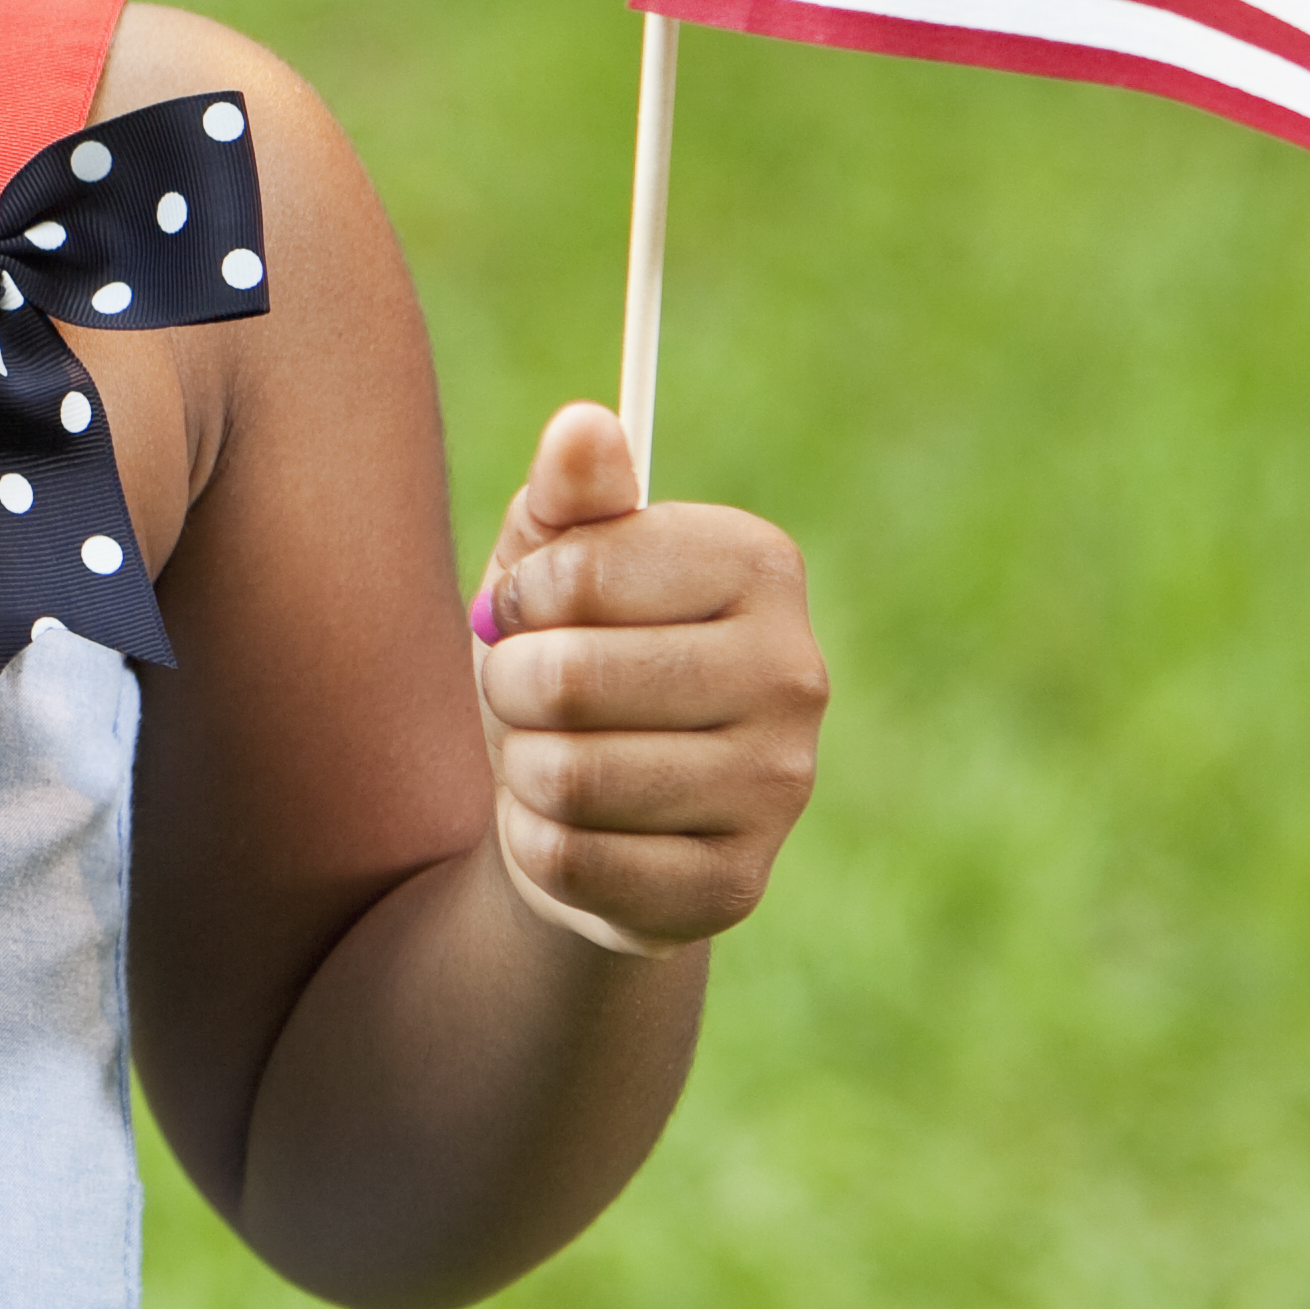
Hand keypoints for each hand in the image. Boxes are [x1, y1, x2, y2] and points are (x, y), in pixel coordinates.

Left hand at [469, 403, 825, 957]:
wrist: (585, 811)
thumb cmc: (569, 657)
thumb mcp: (551, 566)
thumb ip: (566, 494)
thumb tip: (582, 423)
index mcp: (760, 565)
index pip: (580, 571)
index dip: (522, 597)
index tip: (532, 610)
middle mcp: (796, 673)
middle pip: (571, 679)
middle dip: (512, 688)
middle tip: (530, 695)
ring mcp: (780, 788)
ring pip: (568, 777)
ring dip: (522, 769)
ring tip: (551, 758)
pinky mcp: (736, 885)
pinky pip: (574, 861)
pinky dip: (536, 845)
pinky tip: (570, 828)